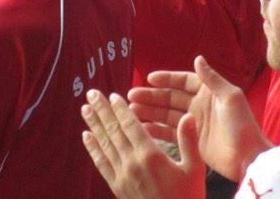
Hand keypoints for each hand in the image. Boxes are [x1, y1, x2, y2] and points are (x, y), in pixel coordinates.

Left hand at [81, 90, 204, 198]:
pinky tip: (86, 136)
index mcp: (151, 156)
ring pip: (104, 144)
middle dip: (102, 110)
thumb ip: (188, 141)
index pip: (131, 126)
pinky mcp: (116, 188)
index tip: (112, 95)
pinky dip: (92, 148)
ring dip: (94, 124)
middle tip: (92, 93)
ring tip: (85, 109)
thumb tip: (188, 115)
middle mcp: (132, 163)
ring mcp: (122, 176)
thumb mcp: (194, 170)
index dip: (120, 109)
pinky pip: (101, 163)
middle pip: (113, 131)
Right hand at [129, 56, 268, 181]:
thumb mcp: (230, 97)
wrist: (249, 158)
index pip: (183, 81)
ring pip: (166, 114)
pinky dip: (155, 129)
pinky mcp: (190, 141)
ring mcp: (193, 124)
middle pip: (170, 98)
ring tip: (131, 111)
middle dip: (151, 96)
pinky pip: (169, 133)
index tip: (149, 79)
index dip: (166, 79)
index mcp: (208, 92)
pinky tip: (141, 127)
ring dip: (149, 111)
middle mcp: (198, 106)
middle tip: (132, 96)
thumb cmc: (242, 125)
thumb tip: (198, 57)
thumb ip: (212, 78)